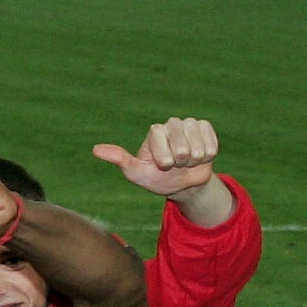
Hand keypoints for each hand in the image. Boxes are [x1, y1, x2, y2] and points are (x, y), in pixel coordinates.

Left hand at [92, 117, 220, 201]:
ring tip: (186, 160)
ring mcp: (189, 123)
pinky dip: (207, 156)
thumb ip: (120, 160)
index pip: (165, 150)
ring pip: (198, 148)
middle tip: (176, 164)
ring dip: (194, 161)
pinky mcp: (205, 127)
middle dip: (181, 164)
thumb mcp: (136, 173)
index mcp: (154, 131)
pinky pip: (211, 145)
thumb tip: (95, 150)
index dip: (166, 162)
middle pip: (183, 149)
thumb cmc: (156, 177)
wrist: (182, 183)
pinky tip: (199, 155)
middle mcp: (171, 123)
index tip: (163, 165)